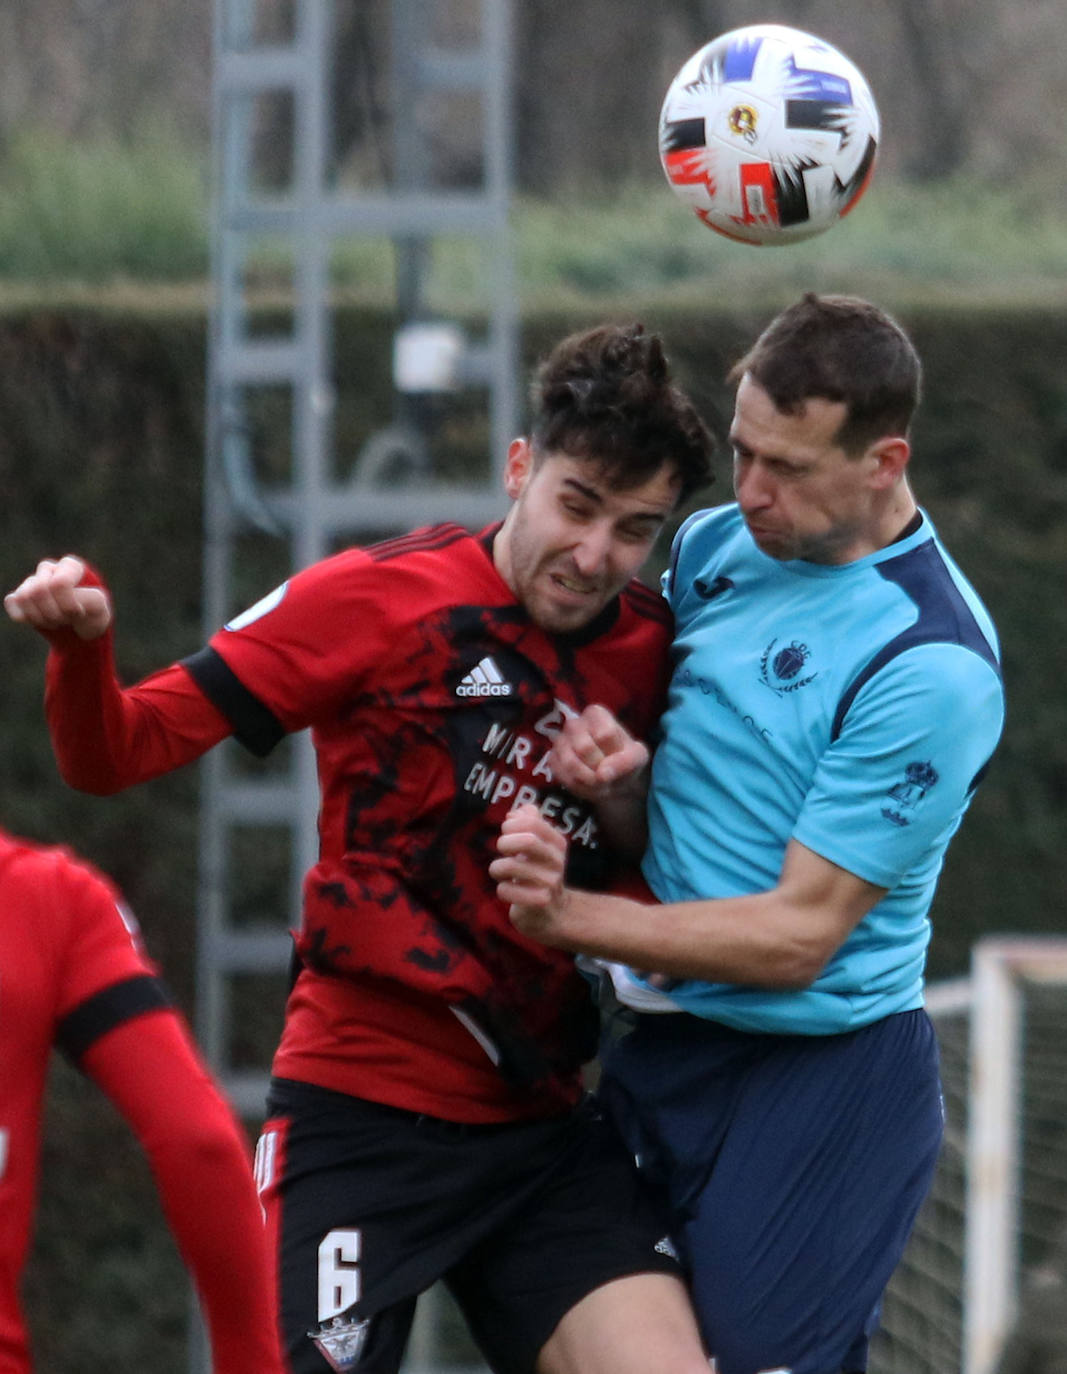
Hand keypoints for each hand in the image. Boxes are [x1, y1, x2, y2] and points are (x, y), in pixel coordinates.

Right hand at [4, 556, 111, 639]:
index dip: (68, 606)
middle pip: (38, 590)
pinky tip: (39, 621)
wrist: (80, 630)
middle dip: (53, 613)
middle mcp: (49, 569)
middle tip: (66, 621)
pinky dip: (25, 618)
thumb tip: (67, 594)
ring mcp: (32, 581)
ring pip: (23, 596)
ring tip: (55, 622)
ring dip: (40, 618)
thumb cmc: (91, 616)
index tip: (79, 614)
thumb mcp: (100, 610)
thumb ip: (89, 598)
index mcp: (71, 567)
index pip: (60, 583)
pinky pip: (12, 602)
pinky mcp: (19, 595)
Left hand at [491, 803, 572, 947]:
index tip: (507, 831)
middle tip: (502, 849)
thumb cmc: (540, 873)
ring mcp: (549, 883)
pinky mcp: (538, 903)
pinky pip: (506, 890)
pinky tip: (508, 891)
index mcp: (557, 843)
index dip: (512, 824)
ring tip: (501, 872)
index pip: (533, 822)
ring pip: (511, 866)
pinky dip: (502, 889)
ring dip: (498, 868)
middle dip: (506, 842)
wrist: (553, 913)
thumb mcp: (539, 846)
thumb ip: (530, 823)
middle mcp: (556, 862)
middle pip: (528, 841)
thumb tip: (517, 811)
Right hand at [548, 704, 648, 802]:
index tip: (620, 761)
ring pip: (570, 763)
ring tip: (599, 783)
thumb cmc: (624, 761)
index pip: (604, 734)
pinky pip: (561, 775)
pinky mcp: (552, 759)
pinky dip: (577, 786)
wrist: (610, 779)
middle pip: (584, 748)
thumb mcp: (638, 758)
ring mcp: (560, 741)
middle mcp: (574, 723)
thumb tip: (603, 773)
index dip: (614, 754)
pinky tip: (586, 785)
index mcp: (596, 714)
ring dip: (588, 780)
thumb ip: (627, 761)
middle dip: (599, 769)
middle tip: (608, 777)